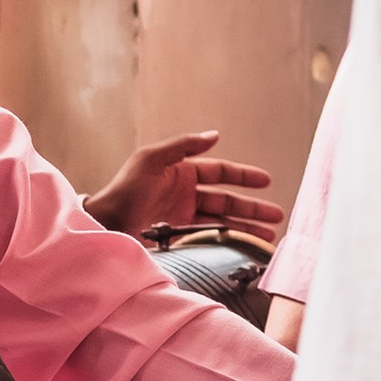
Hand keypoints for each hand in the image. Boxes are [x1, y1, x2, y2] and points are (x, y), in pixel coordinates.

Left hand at [83, 131, 285, 245]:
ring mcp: (180, 213)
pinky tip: (240, 245)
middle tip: (276, 216)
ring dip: (244, 226)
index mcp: (182, 171)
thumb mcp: (151, 160)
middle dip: (252, 207)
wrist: (103, 224)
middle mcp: (185, 192)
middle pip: (226, 199)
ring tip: (267, 235)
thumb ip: (182, 146)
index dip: (244, 176)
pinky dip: (224, 239)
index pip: (221, 172)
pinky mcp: (174, 233)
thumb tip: (214, 135)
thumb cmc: (124, 190)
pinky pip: (206, 235)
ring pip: (220, 219)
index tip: (267, 182)